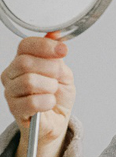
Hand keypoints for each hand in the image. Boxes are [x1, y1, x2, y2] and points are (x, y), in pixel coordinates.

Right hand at [1, 31, 74, 145]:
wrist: (56, 121)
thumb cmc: (57, 97)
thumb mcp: (62, 73)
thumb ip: (56, 55)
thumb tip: (55, 35)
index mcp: (22, 61)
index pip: (25, 45)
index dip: (45, 46)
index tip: (62, 51)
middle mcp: (12, 74)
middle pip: (25, 62)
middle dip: (50, 69)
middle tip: (58, 79)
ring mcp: (11, 92)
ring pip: (28, 81)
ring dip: (49, 87)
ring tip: (52, 93)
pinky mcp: (15, 110)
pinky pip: (31, 102)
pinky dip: (47, 102)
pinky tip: (49, 103)